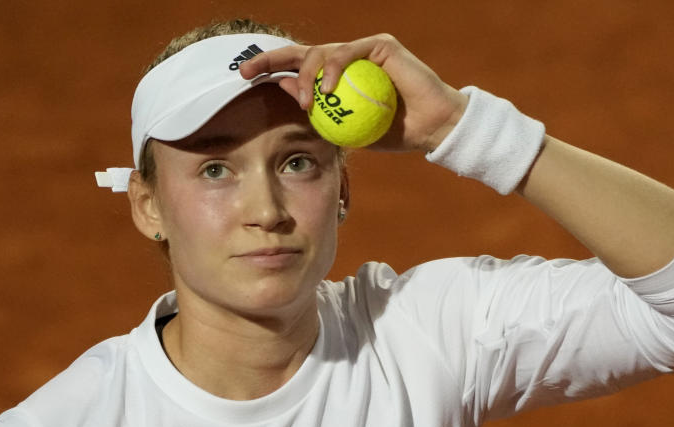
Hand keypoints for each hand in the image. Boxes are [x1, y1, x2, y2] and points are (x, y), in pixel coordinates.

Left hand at [240, 34, 467, 152]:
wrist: (430, 128)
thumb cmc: (392, 134)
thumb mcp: (347, 131)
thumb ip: (319, 115)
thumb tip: (286, 94)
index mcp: (335, 78)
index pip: (296, 69)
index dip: (269, 69)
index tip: (243, 77)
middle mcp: (345, 59)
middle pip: (301, 53)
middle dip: (270, 59)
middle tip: (247, 71)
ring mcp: (362, 50)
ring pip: (321, 52)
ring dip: (307, 75)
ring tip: (307, 100)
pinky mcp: (380, 45)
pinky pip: (348, 53)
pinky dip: (335, 68)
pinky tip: (328, 87)